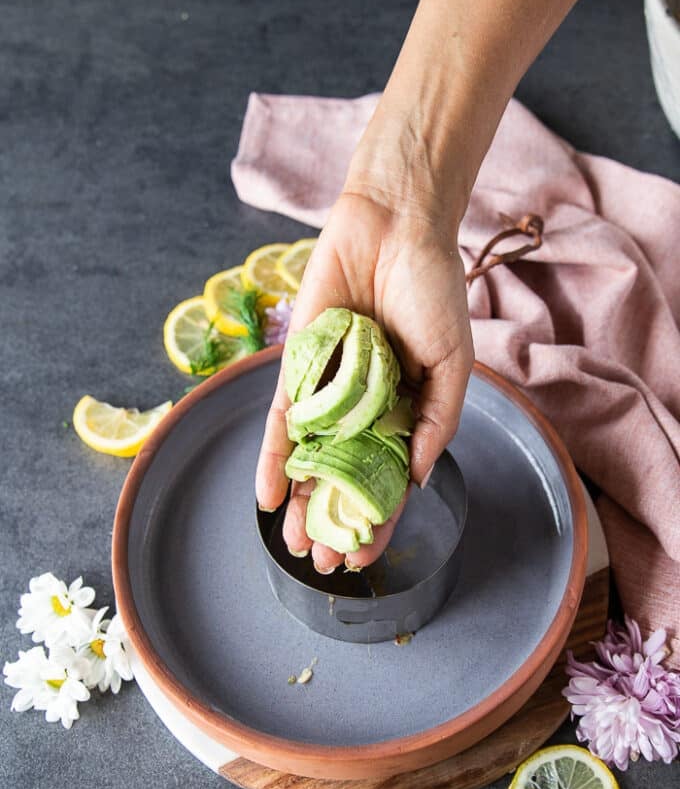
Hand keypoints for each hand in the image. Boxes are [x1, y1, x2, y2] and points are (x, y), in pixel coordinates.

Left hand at [255, 190, 473, 572]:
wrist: (394, 227)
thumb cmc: (433, 292)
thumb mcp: (454, 363)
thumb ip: (438, 421)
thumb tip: (416, 479)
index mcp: (405, 410)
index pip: (388, 478)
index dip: (376, 518)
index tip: (364, 556)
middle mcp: (363, 407)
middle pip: (344, 476)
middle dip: (333, 519)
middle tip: (322, 561)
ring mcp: (329, 391)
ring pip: (311, 458)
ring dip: (302, 502)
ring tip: (295, 544)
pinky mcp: (297, 368)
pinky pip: (284, 422)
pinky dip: (275, 459)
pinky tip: (268, 497)